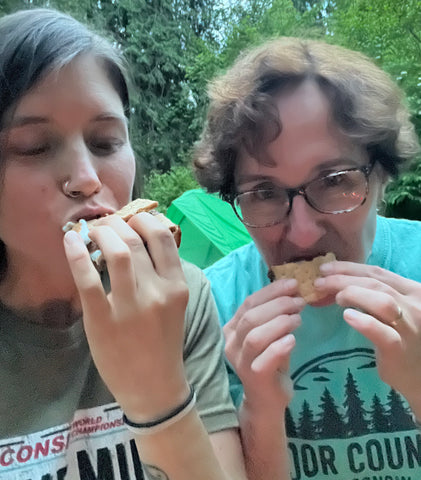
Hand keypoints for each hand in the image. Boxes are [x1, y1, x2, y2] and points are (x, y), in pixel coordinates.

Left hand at [63, 212, 189, 420]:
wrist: (154, 386)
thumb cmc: (163, 342)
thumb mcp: (175, 304)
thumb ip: (163, 273)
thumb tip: (139, 238)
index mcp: (177, 286)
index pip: (163, 236)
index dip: (144, 219)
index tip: (132, 219)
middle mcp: (158, 292)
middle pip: (135, 240)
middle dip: (117, 223)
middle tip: (107, 225)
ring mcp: (131, 307)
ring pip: (117, 252)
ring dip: (101, 233)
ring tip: (93, 232)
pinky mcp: (104, 321)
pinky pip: (88, 280)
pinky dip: (77, 255)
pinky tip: (70, 242)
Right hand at [224, 279, 304, 415]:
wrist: (267, 399)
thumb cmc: (270, 361)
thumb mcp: (270, 335)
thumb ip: (276, 316)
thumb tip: (294, 291)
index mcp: (233, 329)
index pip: (249, 302)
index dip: (271, 291)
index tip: (293, 283)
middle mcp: (231, 343)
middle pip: (251, 316)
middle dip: (277, 304)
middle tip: (300, 301)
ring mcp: (240, 361)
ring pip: (255, 335)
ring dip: (279, 323)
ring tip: (298, 319)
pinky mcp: (253, 376)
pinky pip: (264, 358)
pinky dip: (279, 346)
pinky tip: (293, 340)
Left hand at [315, 261, 420, 408]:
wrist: (419, 375)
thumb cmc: (403, 339)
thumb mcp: (396, 310)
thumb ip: (376, 294)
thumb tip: (339, 279)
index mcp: (412, 291)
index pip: (377, 272)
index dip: (349, 268)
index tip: (325, 268)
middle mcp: (414, 305)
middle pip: (375, 283)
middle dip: (343, 279)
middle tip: (319, 282)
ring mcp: (409, 327)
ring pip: (382, 301)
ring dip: (353, 294)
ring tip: (335, 299)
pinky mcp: (399, 348)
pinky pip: (382, 331)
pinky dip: (364, 321)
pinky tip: (348, 316)